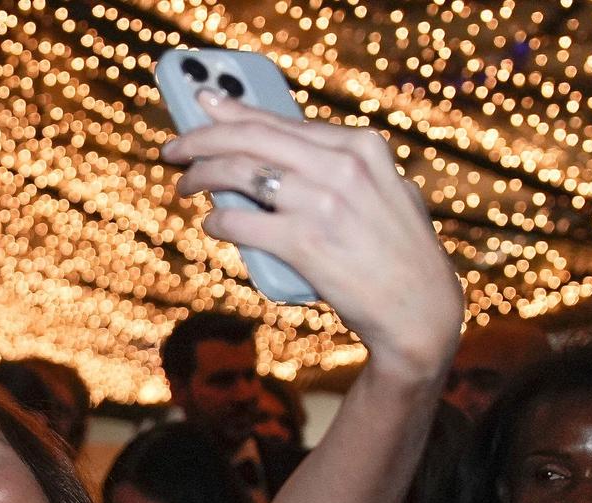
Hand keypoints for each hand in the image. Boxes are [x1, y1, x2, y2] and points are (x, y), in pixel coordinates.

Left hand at [164, 92, 463, 375]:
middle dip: (202, 139)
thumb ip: (344, 168)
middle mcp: (342, 165)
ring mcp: (322, 202)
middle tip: (173, 150)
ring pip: (238, 174)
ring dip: (200, 177)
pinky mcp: (304, 242)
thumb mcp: (384, 191)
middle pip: (251, 139)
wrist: (419, 308)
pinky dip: (217, 222)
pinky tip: (211, 225)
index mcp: (360, 146)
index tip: (202, 106)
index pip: (280, 121)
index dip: (233, 112)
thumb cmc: (397, 253)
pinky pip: (240, 222)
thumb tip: (286, 158)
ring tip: (184, 187)